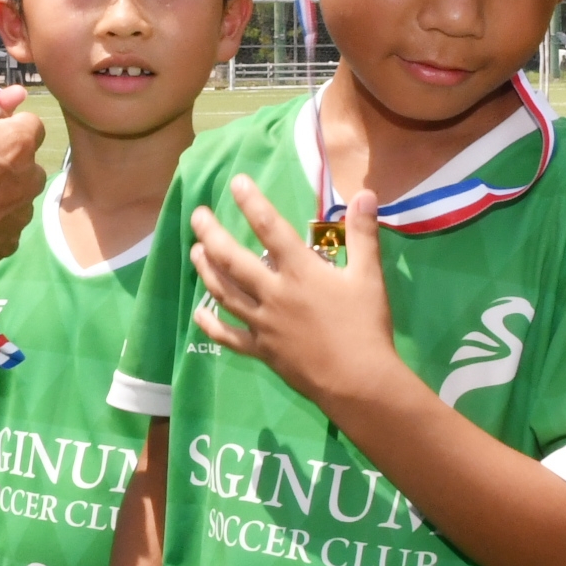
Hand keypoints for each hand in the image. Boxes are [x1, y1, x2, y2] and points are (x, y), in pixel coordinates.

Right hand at [0, 113, 46, 267]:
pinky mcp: (10, 243)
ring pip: (19, 199)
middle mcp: (31, 177)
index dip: (10, 127)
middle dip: (9, 165)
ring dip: (1, 198)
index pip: (31, 125)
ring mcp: (23, 213)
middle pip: (28, 166)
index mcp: (17, 143)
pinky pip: (5, 228)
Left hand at [188, 178, 404, 415]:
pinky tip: (198, 314)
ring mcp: (263, 323)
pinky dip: (210, 324)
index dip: (251, 202)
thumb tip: (366, 193)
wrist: (358, 382)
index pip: (270, 227)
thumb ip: (364, 234)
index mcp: (300, 271)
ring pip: (224, 292)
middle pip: (233, 259)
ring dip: (206, 270)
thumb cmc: (366, 326)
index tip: (235, 182)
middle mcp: (274, 293)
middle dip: (211, 234)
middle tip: (197, 216)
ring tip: (195, 251)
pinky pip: (228, 336)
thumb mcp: (370, 276)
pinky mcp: (261, 350)